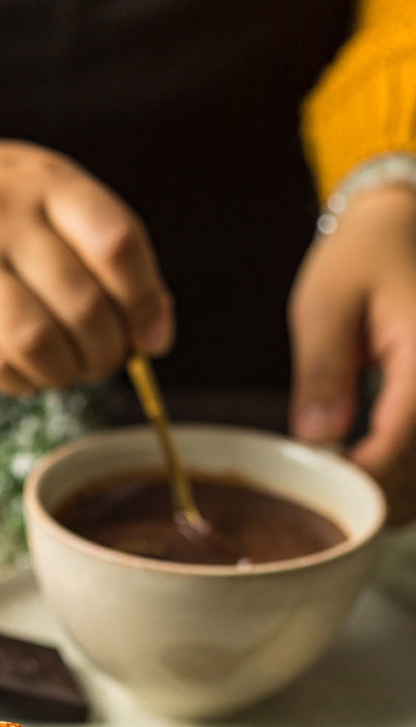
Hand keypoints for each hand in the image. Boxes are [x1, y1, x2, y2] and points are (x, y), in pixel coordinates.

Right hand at [0, 139, 173, 395]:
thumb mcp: (45, 191)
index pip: (116, 242)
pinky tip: (30, 373)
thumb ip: (101, 246)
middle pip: (82, 304)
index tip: (153, 336)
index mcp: (47, 181)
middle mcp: (5, 217)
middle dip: (108, 350)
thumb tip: (155, 329)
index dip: (146, 300)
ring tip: (70, 370)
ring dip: (68, 372)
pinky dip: (24, 381)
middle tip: (107, 359)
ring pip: (37, 341)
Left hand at [289, 184, 415, 522]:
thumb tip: (319, 439)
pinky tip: (379, 476)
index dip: (363, 482)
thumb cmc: (362, 255)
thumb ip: (323, 370)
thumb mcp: (326, 303)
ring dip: (401, 494)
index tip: (324, 496)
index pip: (401, 441)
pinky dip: (410, 475)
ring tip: (353, 496)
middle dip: (382, 498)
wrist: (402, 220)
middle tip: (333, 506)